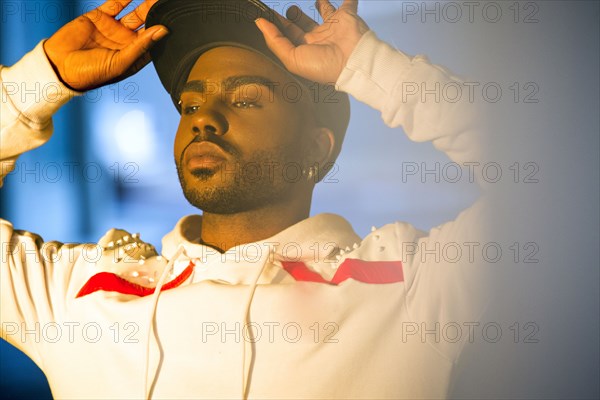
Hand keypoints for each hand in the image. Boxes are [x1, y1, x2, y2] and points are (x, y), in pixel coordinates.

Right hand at [43, 0, 167, 90]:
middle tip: (169, 3)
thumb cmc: (91, 74)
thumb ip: (142, 45)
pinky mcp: (100, 17)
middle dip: (158, 13)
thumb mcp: (121, 62)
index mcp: (135, 56)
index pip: (156, 41)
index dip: (165, 30)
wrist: (59, 66)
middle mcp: (127, 42)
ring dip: (145, 3)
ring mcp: (114, 29)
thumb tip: (163, 30)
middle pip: (148, 24)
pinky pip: (116, 3)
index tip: (176, 19)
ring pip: (135, 12)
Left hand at [255, 0, 368, 83]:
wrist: (353, 61)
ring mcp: (332, 27)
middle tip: (287, 10)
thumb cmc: (324, 66)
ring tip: (313, 0)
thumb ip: (275, 41)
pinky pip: (347, 3)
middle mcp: (318, 39)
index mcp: (305, 50)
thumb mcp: (292, 58)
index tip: (265, 15)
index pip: (288, 36)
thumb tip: (259, 23)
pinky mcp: (346, 16)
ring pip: (323, 12)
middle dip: (294, 17)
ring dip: (319, 5)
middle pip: (303, 24)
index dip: (277, 26)